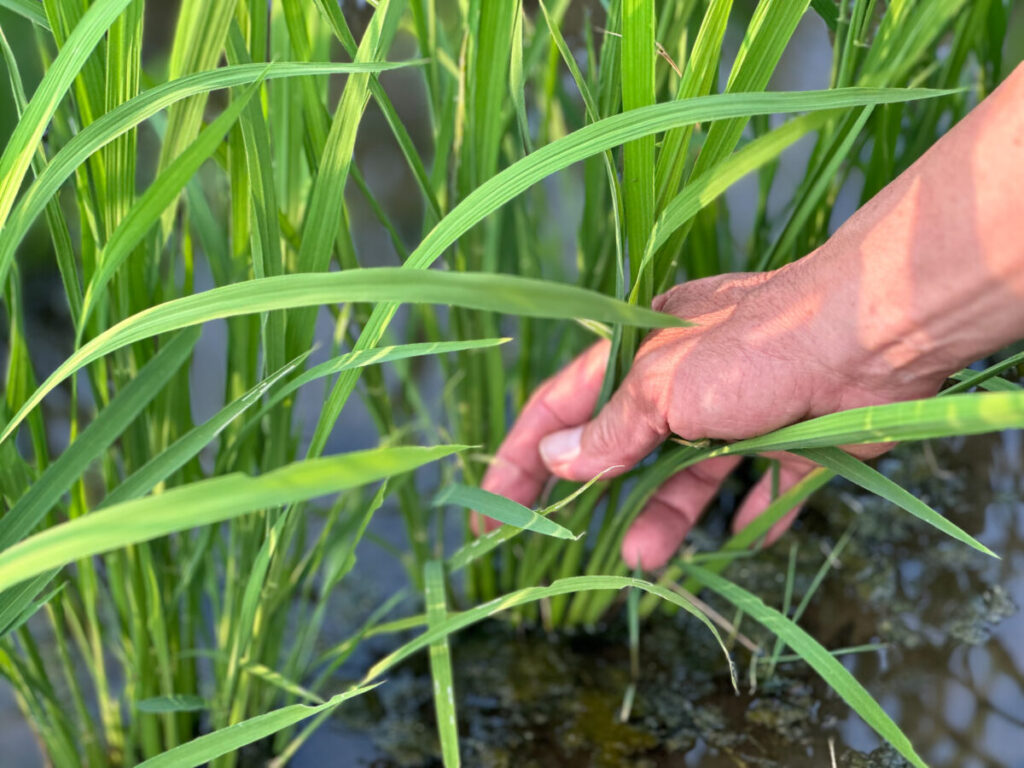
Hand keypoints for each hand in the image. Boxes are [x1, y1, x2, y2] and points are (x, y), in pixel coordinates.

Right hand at [480, 264, 945, 568]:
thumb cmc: (757, 346)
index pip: (563, 408)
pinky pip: (759, 487)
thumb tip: (557, 458)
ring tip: (642, 560)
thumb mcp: (666, 384)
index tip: (493, 507)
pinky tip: (736, 539)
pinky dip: (746, 513)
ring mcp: (737, 413)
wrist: (876, 336)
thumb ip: (613, 428)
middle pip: (619, 446)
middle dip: (588, 495)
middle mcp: (684, 382)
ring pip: (682, 476)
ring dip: (659, 516)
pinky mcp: (791, 441)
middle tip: (557, 545)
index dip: (523, 457)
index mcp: (642, 354)